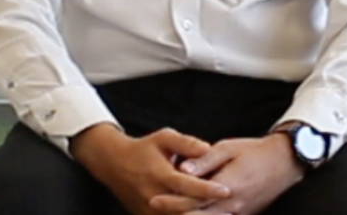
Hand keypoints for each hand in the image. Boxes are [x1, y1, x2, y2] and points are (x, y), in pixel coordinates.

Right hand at [70, 123, 231, 214]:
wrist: (114, 165)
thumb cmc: (144, 149)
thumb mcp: (164, 138)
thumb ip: (187, 143)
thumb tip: (209, 148)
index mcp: (159, 174)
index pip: (186, 185)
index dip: (207, 189)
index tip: (226, 189)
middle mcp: (154, 196)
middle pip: (184, 209)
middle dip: (209, 212)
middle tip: (232, 209)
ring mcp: (149, 211)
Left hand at [148, 133, 304, 214]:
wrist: (284, 163)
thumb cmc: (254, 151)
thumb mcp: (228, 148)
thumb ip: (204, 159)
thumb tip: (181, 169)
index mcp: (227, 186)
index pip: (193, 200)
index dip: (172, 202)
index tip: (154, 199)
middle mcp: (232, 205)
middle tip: (155, 207)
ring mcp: (239, 214)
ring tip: (170, 213)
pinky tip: (194, 213)